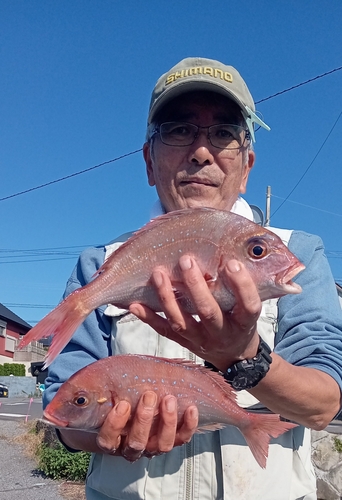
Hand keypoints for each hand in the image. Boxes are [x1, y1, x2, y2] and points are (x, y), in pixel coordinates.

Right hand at [96, 391, 197, 460]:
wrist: (136, 407)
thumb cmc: (119, 398)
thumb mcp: (107, 394)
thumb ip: (102, 390)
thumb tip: (94, 382)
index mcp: (112, 438)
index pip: (108, 440)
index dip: (115, 424)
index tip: (123, 403)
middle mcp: (132, 447)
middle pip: (137, 442)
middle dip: (144, 419)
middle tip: (148, 395)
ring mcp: (153, 446)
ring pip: (161, 444)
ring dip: (167, 422)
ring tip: (169, 399)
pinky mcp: (173, 441)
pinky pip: (183, 438)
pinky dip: (189, 425)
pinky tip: (191, 408)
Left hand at [129, 256, 261, 371]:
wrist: (234, 356)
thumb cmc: (241, 321)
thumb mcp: (249, 307)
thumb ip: (241, 286)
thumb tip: (235, 250)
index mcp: (244, 322)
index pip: (248, 305)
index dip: (241, 286)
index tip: (232, 264)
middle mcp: (222, 333)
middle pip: (208, 312)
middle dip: (195, 286)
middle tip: (186, 260)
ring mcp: (201, 340)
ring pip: (182, 322)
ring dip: (167, 298)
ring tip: (158, 274)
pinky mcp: (184, 343)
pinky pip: (164, 331)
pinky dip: (148, 318)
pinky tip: (135, 304)